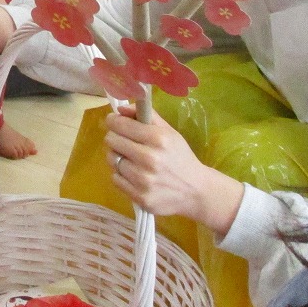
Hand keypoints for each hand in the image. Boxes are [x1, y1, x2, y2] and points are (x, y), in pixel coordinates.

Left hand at [103, 106, 243, 236]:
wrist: (195, 191)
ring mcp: (143, 180)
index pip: (120, 124)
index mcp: (158, 139)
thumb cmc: (180, 157)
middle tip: (124, 141)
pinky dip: (121, 175)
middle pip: (112, 141)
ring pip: (112, 160)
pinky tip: (134, 175)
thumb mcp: (169, 132)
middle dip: (115, 138)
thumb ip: (146, 116)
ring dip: (118, 157)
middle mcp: (149, 158)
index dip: (113, 121)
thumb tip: (121, 109)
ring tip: (130, 159)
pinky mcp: (140, 197)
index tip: (114, 121)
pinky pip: (115, 179)